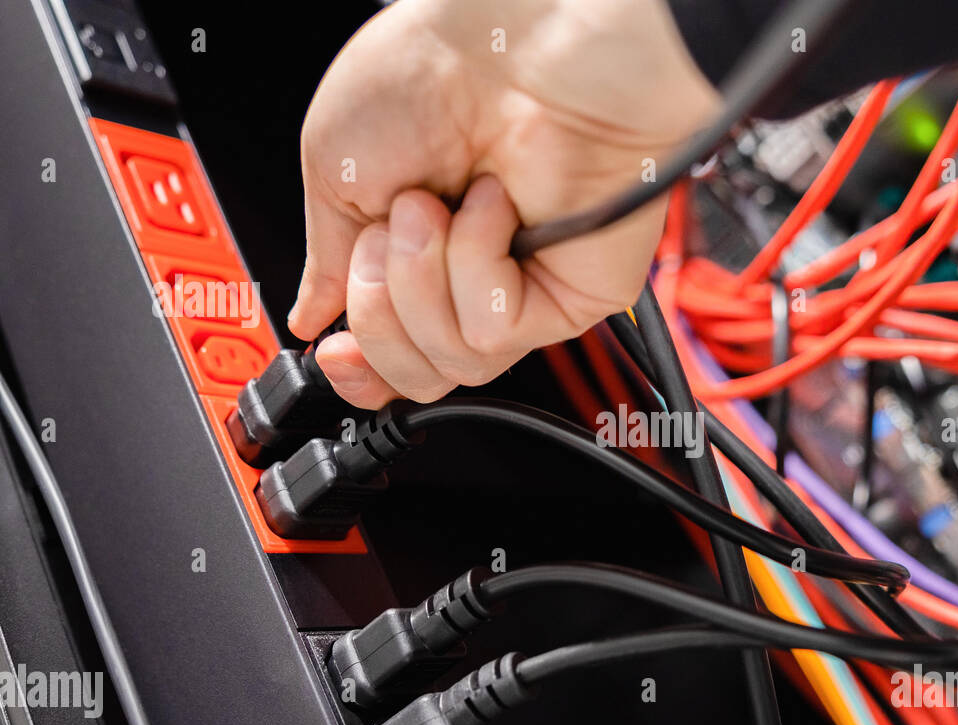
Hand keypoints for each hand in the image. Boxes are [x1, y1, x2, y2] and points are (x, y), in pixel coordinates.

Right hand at [288, 0, 719, 407]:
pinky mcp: (569, 297)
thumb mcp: (334, 168)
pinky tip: (492, 208)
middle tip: (386, 231)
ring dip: (419, 280)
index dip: (358, 369)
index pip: (391, 353)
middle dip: (378, 312)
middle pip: (416, 373)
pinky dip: (475, 266)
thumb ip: (328, 259)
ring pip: (452, 361)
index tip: (331, 349)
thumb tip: (311, 315)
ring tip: (434, 206)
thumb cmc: (432, 69)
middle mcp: (471, 277)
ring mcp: (522, 289)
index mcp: (415, 251)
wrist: (508, 41)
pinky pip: (494, 331)